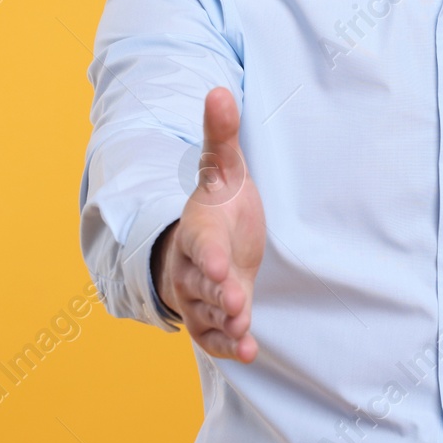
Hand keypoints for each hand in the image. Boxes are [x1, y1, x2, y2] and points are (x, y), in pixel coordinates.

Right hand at [155, 86, 265, 361]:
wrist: (210, 242)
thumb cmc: (219, 204)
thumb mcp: (224, 170)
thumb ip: (221, 136)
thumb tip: (219, 90)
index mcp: (196, 229)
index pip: (198, 241)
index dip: (207, 253)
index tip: (218, 262)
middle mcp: (193, 266)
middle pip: (199, 283)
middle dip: (216, 292)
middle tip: (237, 301)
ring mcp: (201, 296)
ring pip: (207, 313)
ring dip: (225, 322)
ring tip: (244, 328)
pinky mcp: (214, 318)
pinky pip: (215, 337)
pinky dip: (229, 346)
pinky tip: (249, 352)